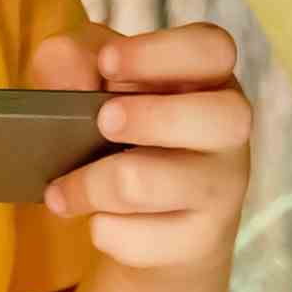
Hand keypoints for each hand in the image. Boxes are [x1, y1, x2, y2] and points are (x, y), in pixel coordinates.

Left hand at [22, 20, 249, 280]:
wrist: (147, 224)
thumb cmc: (119, 132)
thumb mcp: (88, 81)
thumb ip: (72, 59)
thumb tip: (69, 75)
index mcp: (208, 76)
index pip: (213, 49)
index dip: (160, 52)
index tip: (107, 63)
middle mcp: (228, 130)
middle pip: (221, 116)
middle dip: (148, 117)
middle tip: (101, 123)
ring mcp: (222, 189)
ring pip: (153, 183)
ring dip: (92, 185)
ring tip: (62, 191)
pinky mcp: (201, 241)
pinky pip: (142, 238)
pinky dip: (104, 230)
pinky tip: (99, 221)